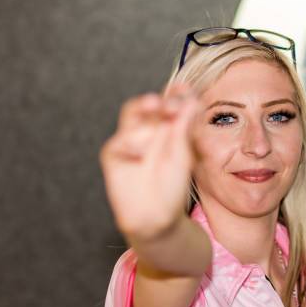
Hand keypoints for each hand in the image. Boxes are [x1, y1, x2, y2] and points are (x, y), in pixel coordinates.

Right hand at [99, 82, 203, 240]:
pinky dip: (131, 144)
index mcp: (165, 129)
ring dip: (144, 113)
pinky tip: (141, 154)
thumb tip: (191, 99)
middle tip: (168, 104)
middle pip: (145, 105)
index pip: (167, 103)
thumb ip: (184, 127)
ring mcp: (129, 142)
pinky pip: (119, 142)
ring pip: (130, 116)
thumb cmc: (172, 186)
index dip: (174, 93)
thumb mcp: (183, 154)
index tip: (184, 88)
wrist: (157, 218)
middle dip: (156, 101)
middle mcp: (146, 131)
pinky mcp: (114, 156)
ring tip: (157, 120)